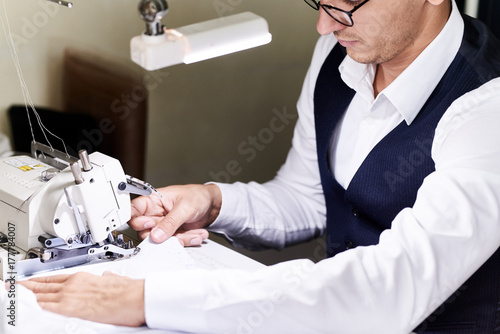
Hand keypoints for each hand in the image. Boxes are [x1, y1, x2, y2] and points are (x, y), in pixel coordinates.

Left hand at [18, 272, 144, 326]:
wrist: (132, 297)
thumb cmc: (127, 291)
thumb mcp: (115, 280)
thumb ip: (108, 278)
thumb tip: (108, 277)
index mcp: (84, 277)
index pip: (55, 278)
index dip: (40, 280)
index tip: (32, 281)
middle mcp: (73, 284)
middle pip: (43, 285)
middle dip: (27, 286)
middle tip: (15, 286)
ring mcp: (69, 295)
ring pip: (40, 295)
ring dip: (27, 295)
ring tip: (16, 295)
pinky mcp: (69, 308)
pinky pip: (45, 307)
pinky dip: (34, 306)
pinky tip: (26, 307)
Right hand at [129, 184, 221, 244]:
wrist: (213, 204)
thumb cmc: (197, 196)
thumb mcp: (184, 207)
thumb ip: (170, 222)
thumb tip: (156, 236)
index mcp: (153, 200)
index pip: (134, 210)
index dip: (136, 220)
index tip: (148, 224)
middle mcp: (155, 214)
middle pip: (144, 231)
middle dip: (160, 235)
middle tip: (173, 233)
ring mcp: (163, 225)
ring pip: (160, 241)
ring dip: (180, 239)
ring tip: (195, 233)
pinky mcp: (173, 234)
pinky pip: (174, 243)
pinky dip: (187, 240)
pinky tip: (198, 234)